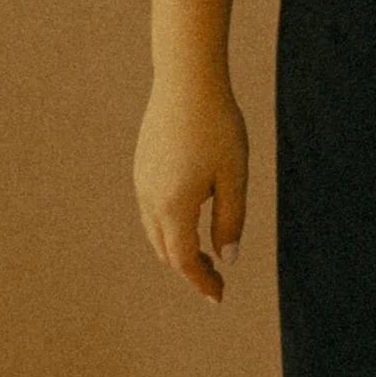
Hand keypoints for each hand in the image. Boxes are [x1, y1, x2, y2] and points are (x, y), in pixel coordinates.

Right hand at [134, 70, 249, 301]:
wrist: (186, 80)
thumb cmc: (218, 127)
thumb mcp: (234, 178)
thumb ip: (231, 221)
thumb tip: (227, 258)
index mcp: (174, 205)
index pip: (183, 260)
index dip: (200, 282)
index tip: (219, 296)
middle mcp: (150, 197)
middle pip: (165, 250)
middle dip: (189, 270)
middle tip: (215, 281)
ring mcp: (142, 180)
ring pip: (154, 231)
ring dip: (176, 250)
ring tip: (203, 257)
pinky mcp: (141, 166)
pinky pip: (150, 210)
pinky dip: (167, 228)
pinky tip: (187, 224)